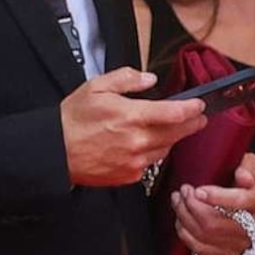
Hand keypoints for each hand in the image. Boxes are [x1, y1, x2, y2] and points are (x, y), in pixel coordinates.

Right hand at [63, 68, 205, 187]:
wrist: (55, 151)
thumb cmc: (73, 119)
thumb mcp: (96, 87)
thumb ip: (126, 79)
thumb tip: (150, 79)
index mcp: (131, 117)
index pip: (175, 113)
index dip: (192, 109)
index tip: (200, 105)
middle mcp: (137, 141)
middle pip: (178, 133)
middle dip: (192, 124)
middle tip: (199, 117)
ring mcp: (136, 160)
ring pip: (167, 148)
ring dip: (172, 138)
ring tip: (170, 128)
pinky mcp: (131, 175)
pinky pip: (152, 162)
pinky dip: (154, 152)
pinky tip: (147, 144)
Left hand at [169, 151, 254, 254]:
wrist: (251, 198)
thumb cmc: (250, 180)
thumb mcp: (254, 165)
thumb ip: (249, 166)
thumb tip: (243, 177)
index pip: (241, 201)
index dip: (217, 197)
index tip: (198, 190)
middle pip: (216, 223)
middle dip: (192, 206)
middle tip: (184, 190)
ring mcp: (241, 242)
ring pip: (204, 235)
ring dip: (184, 217)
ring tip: (179, 200)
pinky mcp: (228, 253)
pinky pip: (200, 249)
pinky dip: (185, 233)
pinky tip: (182, 219)